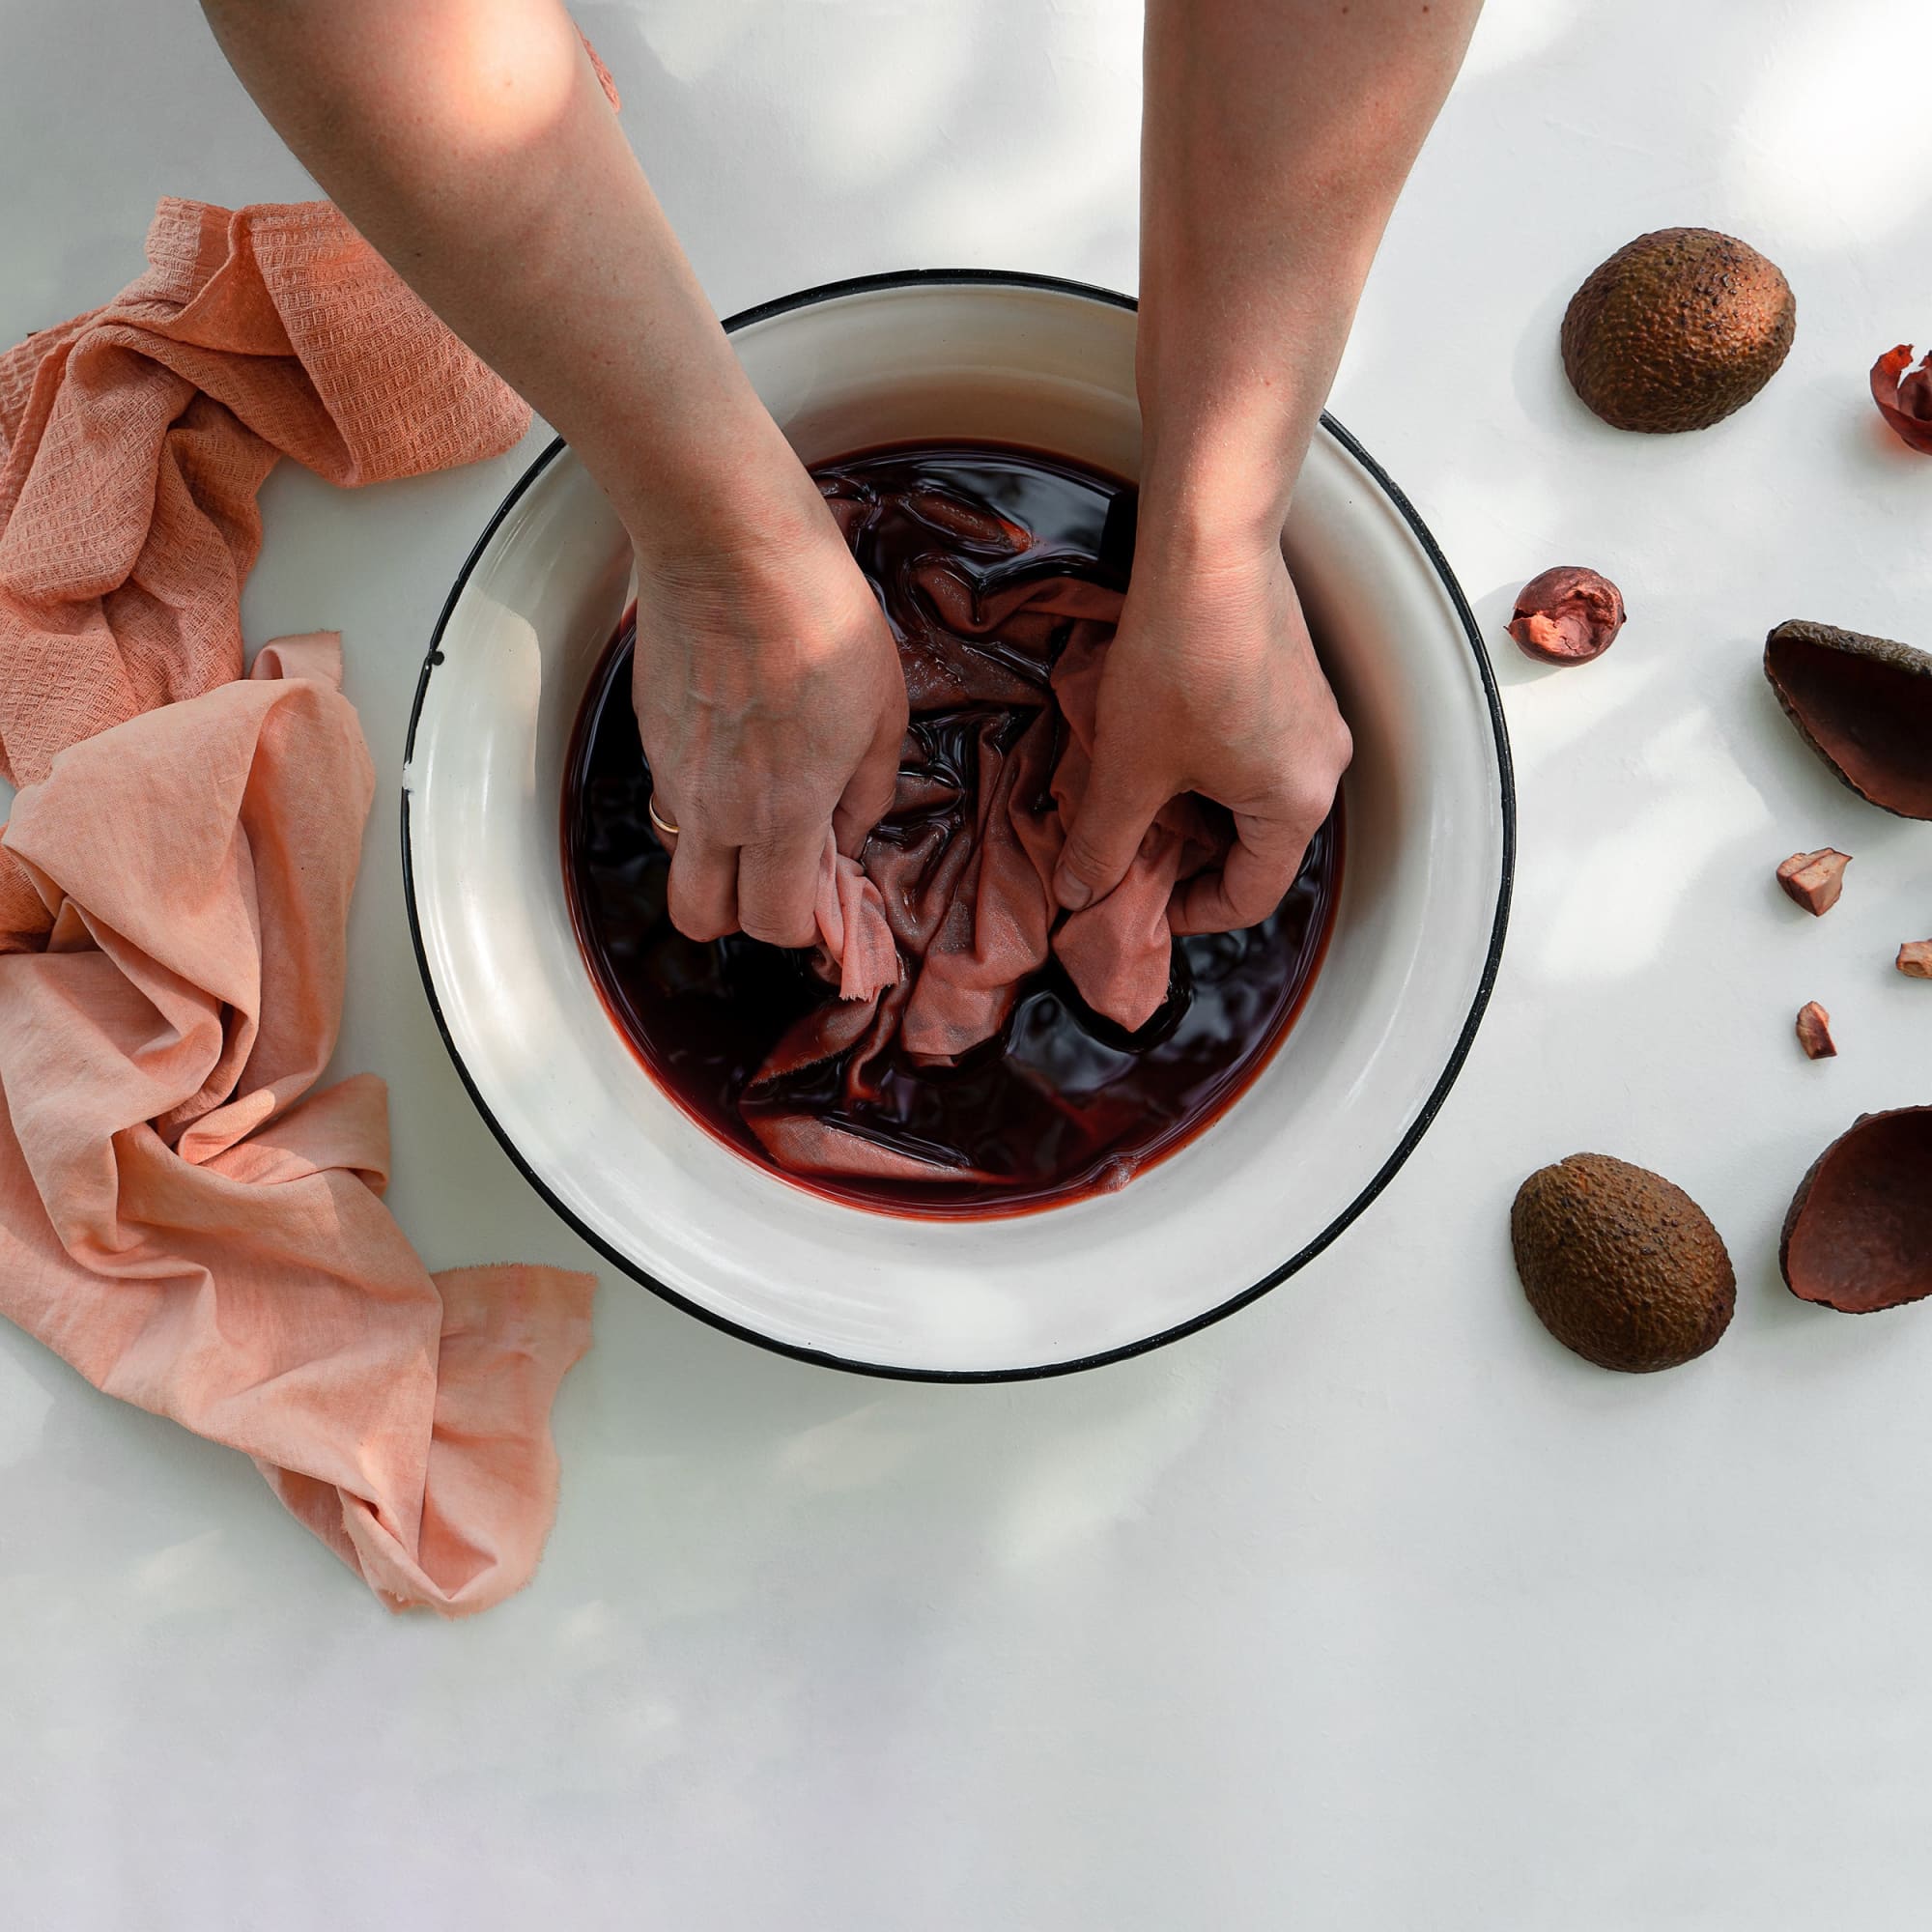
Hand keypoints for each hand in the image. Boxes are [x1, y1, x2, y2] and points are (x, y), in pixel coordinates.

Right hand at [631, 497, 906, 946]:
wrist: (728, 546)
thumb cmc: (819, 619)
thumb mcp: (882, 712)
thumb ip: (869, 792)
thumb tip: (850, 835)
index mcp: (781, 815)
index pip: (772, 923)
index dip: (801, 923)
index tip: (825, 892)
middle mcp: (714, 810)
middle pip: (699, 918)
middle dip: (740, 912)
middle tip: (781, 869)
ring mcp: (671, 771)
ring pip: (679, 855)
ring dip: (714, 854)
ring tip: (758, 805)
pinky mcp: (648, 730)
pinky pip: (669, 792)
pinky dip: (698, 795)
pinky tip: (734, 746)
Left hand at [1052, 531, 1351, 933]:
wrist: (1210, 546)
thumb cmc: (1181, 658)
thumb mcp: (1129, 767)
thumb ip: (1105, 842)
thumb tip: (1081, 893)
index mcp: (1297, 805)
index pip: (1250, 898)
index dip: (1188, 915)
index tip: (1138, 907)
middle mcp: (1322, 768)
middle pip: (1253, 848)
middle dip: (1185, 858)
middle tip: (1124, 853)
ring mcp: (1314, 721)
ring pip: (1249, 797)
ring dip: (1192, 809)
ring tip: (1132, 797)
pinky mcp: (1294, 682)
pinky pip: (1255, 752)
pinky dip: (1207, 767)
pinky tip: (1157, 744)